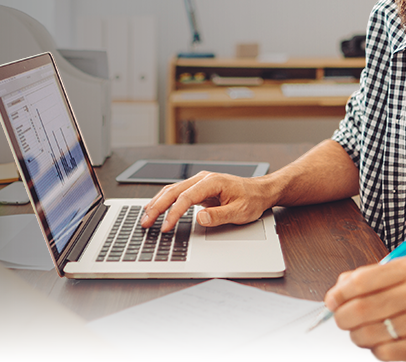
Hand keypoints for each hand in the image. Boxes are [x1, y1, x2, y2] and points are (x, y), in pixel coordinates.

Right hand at [138, 171, 280, 231]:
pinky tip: (155, 208)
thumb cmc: (251, 200)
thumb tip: (199, 218)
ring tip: (145, 218)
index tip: (166, 226)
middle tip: (146, 222)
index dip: (174, 213)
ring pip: (171, 190)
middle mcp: (202, 179)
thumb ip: (219, 215)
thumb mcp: (239, 211)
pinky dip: (163, 201)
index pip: (186, 198)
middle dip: (157, 207)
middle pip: (172, 191)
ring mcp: (199, 182)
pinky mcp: (197, 189)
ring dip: (157, 204)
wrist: (259, 191)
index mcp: (212, 182)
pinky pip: (176, 193)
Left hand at [323, 257, 405, 360]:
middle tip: (342, 318)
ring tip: (366, 330)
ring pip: (368, 334)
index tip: (333, 300)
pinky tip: (385, 341)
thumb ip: (371, 277)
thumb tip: (337, 291)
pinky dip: (377, 349)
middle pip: (360, 310)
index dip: (338, 294)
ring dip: (358, 335)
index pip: (360, 281)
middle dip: (342, 317)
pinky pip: (384, 353)